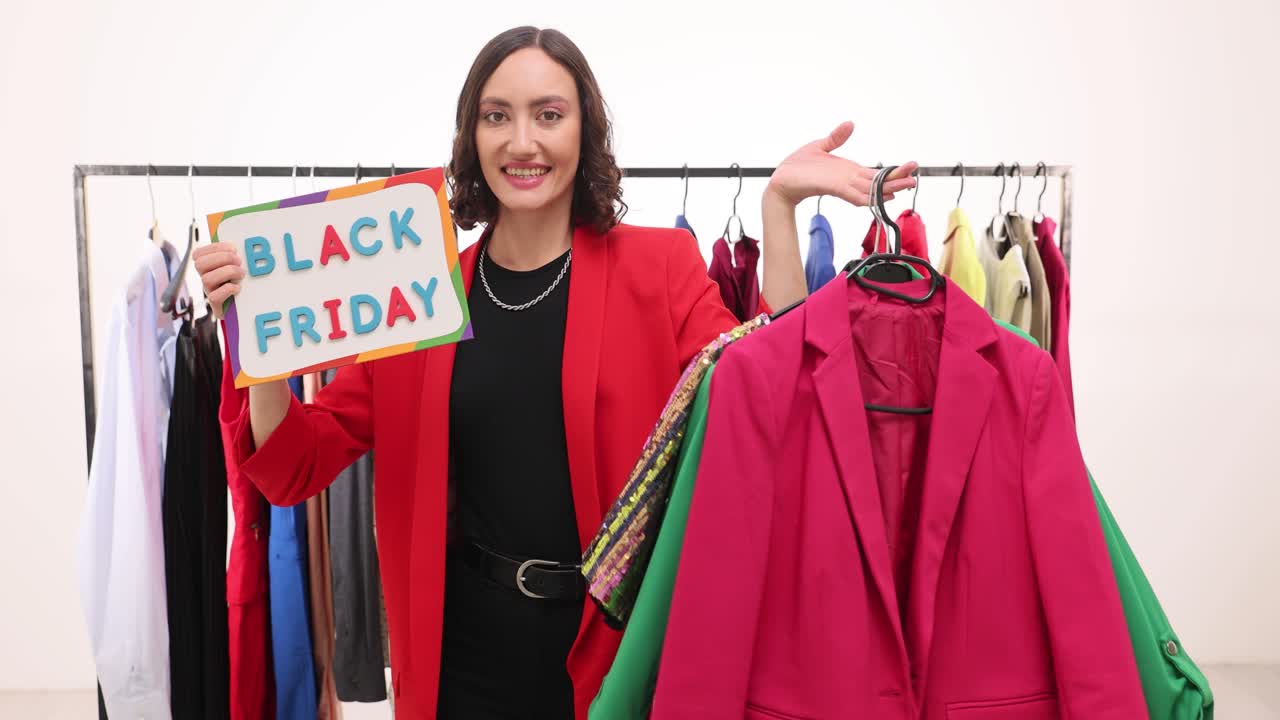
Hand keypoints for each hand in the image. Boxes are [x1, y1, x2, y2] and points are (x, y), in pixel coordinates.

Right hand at [192, 242, 245, 319]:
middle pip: (200, 264)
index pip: (198, 254)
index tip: (233, 248)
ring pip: (207, 279)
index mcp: (206, 266)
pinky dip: (228, 289)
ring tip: (241, 274)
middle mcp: (203, 278)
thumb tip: (240, 246)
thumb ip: (231, 256)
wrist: (240, 305)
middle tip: (239, 261)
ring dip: (228, 272)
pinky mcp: (215, 304)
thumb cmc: (238, 280)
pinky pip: (215, 296)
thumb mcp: (234, 265)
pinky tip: (237, 287)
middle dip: (223, 258)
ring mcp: (208, 291)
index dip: (215, 248)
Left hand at [765, 121, 917, 207]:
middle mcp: (849, 180)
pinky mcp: (833, 188)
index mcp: (848, 172)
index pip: (876, 174)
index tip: (910, 166)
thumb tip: (850, 124)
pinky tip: (881, 196)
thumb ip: (837, 138)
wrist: (781, 180)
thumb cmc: (798, 167)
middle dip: (898, 180)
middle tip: (916, 177)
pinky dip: (869, 196)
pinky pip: (855, 194)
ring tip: (907, 186)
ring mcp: (842, 185)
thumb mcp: (821, 147)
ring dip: (890, 188)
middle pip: (879, 183)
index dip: (893, 172)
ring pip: (871, 190)